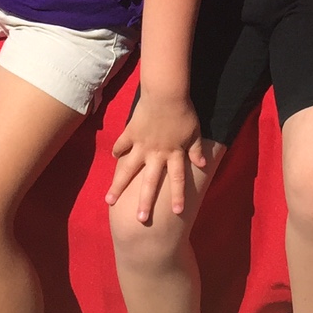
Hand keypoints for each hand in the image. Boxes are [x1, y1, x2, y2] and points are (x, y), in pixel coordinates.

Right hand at [107, 91, 207, 223]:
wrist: (166, 93)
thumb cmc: (184, 111)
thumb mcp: (195, 131)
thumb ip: (197, 149)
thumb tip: (202, 164)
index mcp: (173, 153)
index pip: (177, 179)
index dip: (178, 195)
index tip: (177, 212)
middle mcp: (156, 154)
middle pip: (150, 182)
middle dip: (145, 202)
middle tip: (141, 219)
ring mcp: (141, 145)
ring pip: (128, 170)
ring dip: (118, 186)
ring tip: (109, 201)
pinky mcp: (130, 133)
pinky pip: (121, 145)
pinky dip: (117, 151)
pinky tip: (113, 158)